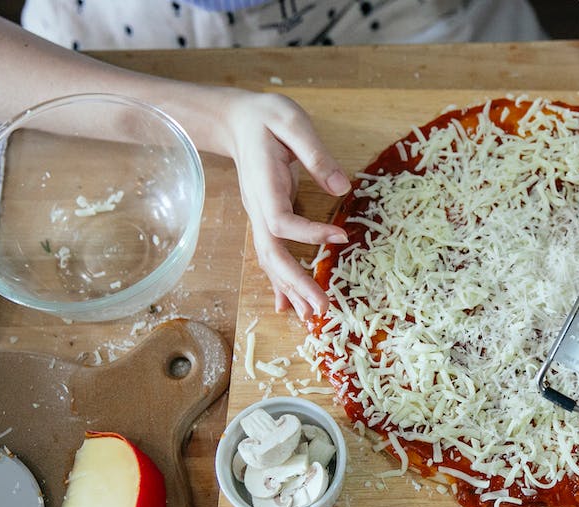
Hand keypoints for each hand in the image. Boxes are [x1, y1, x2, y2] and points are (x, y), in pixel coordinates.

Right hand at [220, 91, 350, 318]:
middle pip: (271, 254)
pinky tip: (289, 306)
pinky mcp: (266, 219)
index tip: (341, 236)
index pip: (281, 220)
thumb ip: (314, 152)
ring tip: (312, 316)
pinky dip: (281, 283)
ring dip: (290, 291)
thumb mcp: (292, 122)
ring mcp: (259, 217)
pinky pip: (272, 257)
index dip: (308, 232)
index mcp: (264, 185)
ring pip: (270, 262)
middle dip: (295, 284)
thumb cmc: (266, 117)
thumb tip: (341, 187)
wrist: (236, 120)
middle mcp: (258, 208)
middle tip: (322, 308)